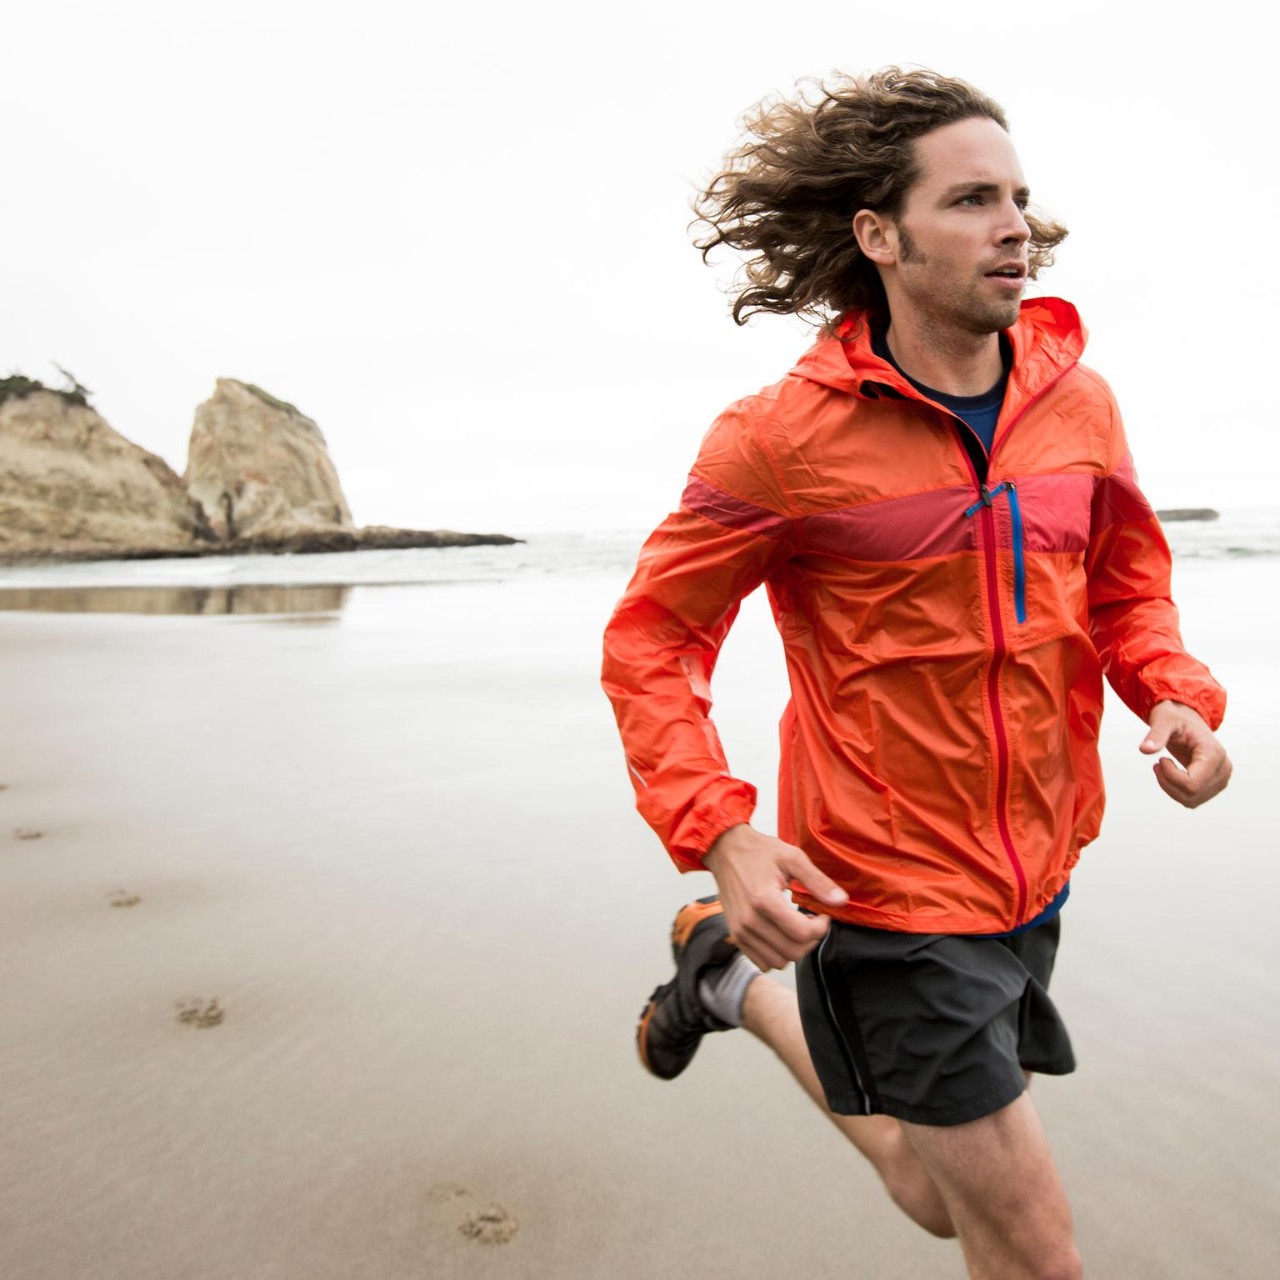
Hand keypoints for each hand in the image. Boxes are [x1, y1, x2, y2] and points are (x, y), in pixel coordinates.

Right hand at [703, 824, 847, 970]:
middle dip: (811, 940)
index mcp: (764, 900)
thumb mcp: (792, 858)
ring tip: (797, 927)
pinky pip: (762, 962)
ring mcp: (740, 931)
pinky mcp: (735, 936)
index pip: (802, 934)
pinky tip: (781, 934)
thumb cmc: (760, 851)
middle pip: (793, 952)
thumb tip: (841, 901)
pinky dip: (777, 954)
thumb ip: (817, 881)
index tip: (822, 914)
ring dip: (795, 949)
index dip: (821, 928)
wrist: (725, 850)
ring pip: (778, 961)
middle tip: (812, 921)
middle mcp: (749, 921)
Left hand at [1140, 700, 1231, 808]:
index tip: (1160, 760)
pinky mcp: (1215, 785)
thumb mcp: (1163, 721)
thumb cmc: (1175, 718)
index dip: (1170, 777)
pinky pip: (1193, 800)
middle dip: (1167, 783)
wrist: (1186, 719)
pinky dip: (1176, 791)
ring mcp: (1221, 779)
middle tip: (1157, 764)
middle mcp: (1223, 769)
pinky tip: (1170, 774)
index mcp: (1214, 754)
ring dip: (1170, 788)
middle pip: (1191, 795)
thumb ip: (1156, 734)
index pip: (1192, 784)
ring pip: (1192, 801)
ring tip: (1162, 768)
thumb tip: (1144, 750)